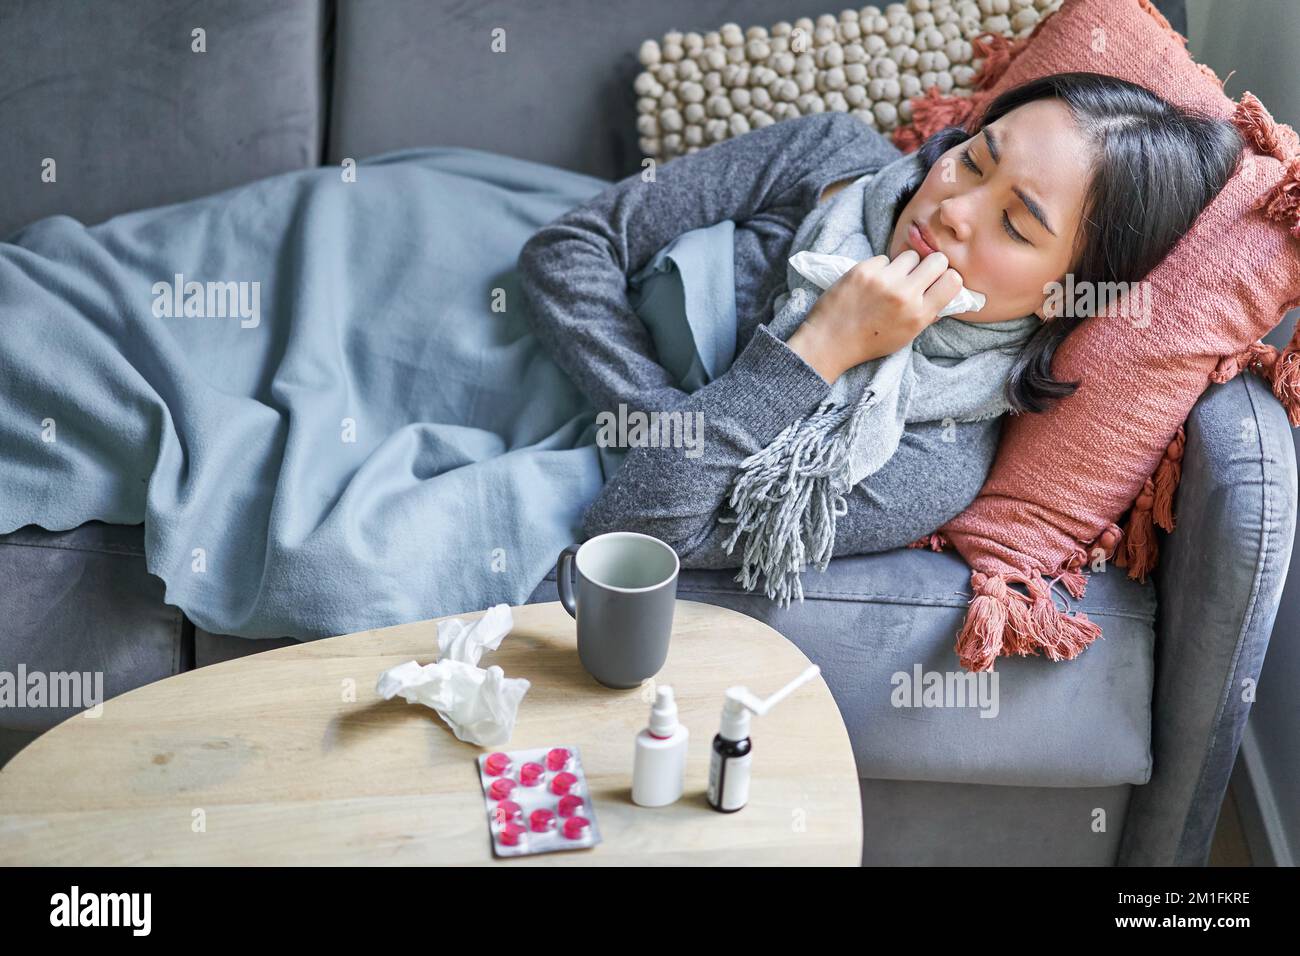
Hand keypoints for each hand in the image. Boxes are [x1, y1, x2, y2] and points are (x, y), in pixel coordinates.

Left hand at [787, 250, 962, 383]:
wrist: (829, 342)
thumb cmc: (869, 342)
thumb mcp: (906, 336)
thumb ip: (927, 314)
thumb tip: (946, 294)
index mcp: (919, 315)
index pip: (953, 280)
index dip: (947, 278)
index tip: (938, 281)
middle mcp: (904, 295)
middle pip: (937, 260)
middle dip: (931, 265)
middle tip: (918, 275)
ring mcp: (883, 280)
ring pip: (910, 256)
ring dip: (904, 266)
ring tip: (890, 281)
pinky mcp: (864, 270)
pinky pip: (884, 258)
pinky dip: (880, 268)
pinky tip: (870, 283)